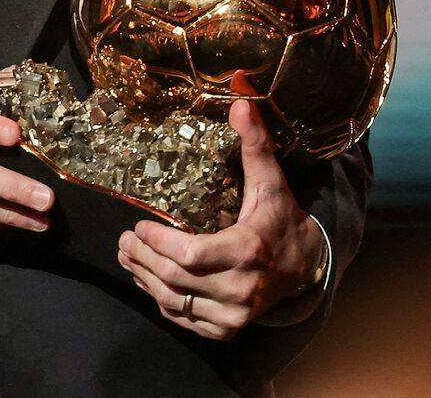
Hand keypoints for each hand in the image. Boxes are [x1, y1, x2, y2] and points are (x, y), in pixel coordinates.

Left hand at [116, 100, 324, 339]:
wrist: (307, 269)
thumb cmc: (280, 220)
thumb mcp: (270, 182)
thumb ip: (254, 145)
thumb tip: (240, 102)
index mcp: (247, 251)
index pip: (190, 255)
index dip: (157, 242)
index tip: (137, 225)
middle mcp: (241, 289)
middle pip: (174, 279)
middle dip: (142, 258)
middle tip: (123, 239)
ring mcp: (234, 315)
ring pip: (173, 301)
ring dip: (143, 278)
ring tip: (126, 255)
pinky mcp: (226, 329)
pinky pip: (182, 317)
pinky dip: (160, 299)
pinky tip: (146, 278)